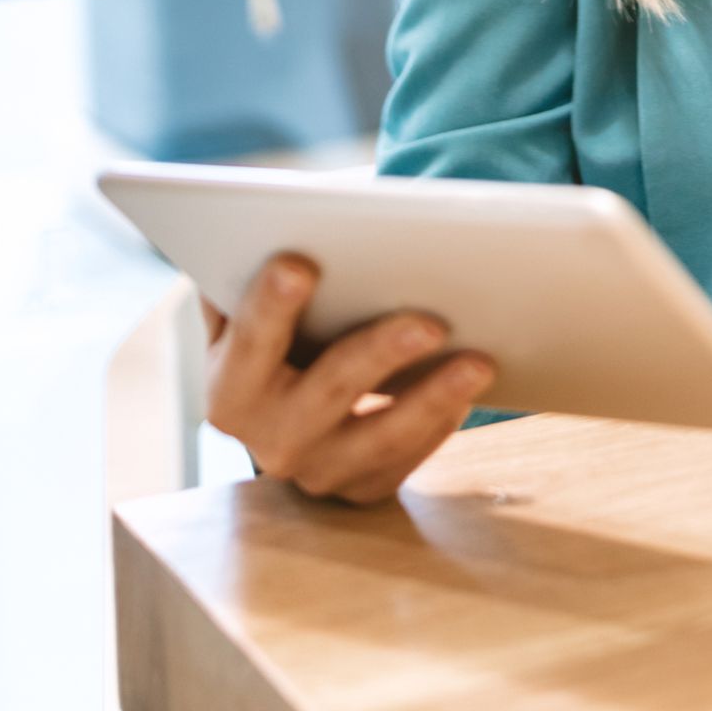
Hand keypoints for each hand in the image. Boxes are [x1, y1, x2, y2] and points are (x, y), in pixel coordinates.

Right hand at [203, 254, 492, 505]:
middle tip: (432, 321)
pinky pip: (409, 458)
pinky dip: (441, 423)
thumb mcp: (251, 310)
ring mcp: (318, 470)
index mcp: (231, 388)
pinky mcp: (362, 487)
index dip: (270, 305)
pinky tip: (470, 389)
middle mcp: (268, 439)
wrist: (285, 414)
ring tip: (480, 361)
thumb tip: (268, 222)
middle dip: (380, 353)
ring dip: (434, 396)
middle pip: (327, 390)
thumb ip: (249, 273)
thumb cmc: (280, 335)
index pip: (250, 342)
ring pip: (382, 436)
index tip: (299, 264)